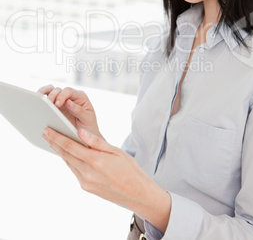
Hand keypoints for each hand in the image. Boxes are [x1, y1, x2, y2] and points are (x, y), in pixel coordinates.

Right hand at [38, 85, 102, 138]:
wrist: (86, 136)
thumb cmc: (89, 126)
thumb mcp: (88, 119)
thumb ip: (79, 111)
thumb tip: (68, 102)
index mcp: (80, 97)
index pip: (68, 91)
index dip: (61, 95)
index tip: (57, 104)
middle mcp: (70, 96)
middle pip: (58, 90)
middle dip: (52, 96)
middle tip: (48, 104)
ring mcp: (61, 101)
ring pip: (50, 91)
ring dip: (43, 93)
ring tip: (38, 99)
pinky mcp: (54, 107)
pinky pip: (46, 99)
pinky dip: (40, 99)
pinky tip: (36, 103)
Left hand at [42, 128, 170, 232]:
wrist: (137, 194)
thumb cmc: (130, 170)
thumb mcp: (116, 151)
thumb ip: (97, 142)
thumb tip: (80, 132)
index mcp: (95, 161)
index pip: (70, 146)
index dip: (57, 137)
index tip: (47, 130)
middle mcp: (87, 173)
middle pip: (65, 155)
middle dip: (54, 143)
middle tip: (45, 132)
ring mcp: (86, 182)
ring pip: (69, 163)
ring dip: (60, 152)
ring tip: (53, 141)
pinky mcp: (87, 187)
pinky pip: (74, 171)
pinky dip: (69, 160)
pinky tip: (67, 154)